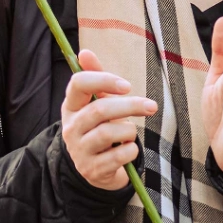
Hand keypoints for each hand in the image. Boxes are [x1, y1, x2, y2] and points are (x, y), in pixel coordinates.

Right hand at [61, 49, 154, 190]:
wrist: (97, 169)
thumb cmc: (101, 128)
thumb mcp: (97, 103)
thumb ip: (96, 78)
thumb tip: (85, 52)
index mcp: (71, 106)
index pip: (78, 84)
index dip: (104, 80)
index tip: (127, 85)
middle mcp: (70, 128)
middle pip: (100, 109)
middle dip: (130, 106)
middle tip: (151, 106)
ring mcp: (79, 151)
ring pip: (109, 133)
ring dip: (129, 131)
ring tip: (130, 133)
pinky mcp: (92, 170)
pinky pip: (119, 156)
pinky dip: (131, 150)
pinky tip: (129, 149)